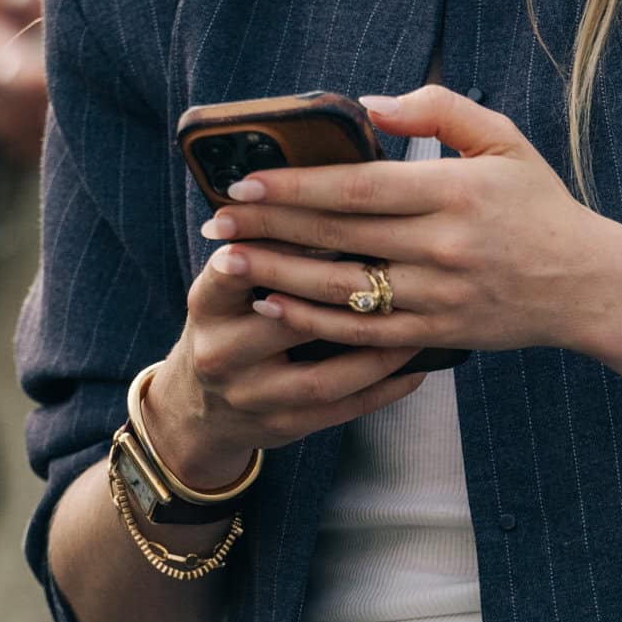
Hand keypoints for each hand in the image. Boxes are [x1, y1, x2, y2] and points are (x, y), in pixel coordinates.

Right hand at [144, 217, 427, 495]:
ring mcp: (251, 396)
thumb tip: (326, 194)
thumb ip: (263, 252)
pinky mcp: (282, 427)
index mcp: (207, 305)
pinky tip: (418, 370)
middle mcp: (221, 352)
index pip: (233, 271)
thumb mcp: (227, 291)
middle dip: (342, 296)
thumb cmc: (232, 327)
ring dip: (376, 352)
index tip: (319, 226)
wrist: (201, 410)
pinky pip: (342, 411)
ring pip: (323, 377)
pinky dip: (383, 390)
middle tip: (399, 268)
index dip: (275, 249)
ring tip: (420, 326)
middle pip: (285, 321)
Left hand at [197, 87, 621, 363]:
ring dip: (277, 274)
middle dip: (268, 228)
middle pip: (337, 236)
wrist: (590, 286)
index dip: (296, 187)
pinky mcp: (437, 331)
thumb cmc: (543, 208)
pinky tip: (272, 303)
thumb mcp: (504, 142)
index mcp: (454, 191)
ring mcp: (437, 294)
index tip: (246, 182)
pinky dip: (312, 318)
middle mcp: (442, 245)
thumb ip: (438, 111)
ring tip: (228, 260)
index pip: (357, 188)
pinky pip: (361, 330)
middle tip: (216, 220)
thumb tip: (370, 105)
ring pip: (340, 287)